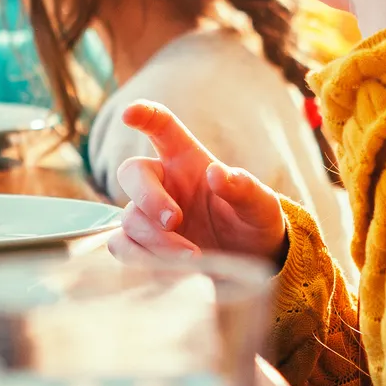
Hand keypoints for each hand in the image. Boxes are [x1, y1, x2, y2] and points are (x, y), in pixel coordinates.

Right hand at [106, 102, 286, 264]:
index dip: (144, 115)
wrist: (251, 265)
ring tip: (192, 258)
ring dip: (154, 240)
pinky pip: (123, 248)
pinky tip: (175, 272)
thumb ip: (243, 188)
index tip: (130, 114)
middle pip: (132, 173)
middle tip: (176, 221)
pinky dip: (144, 260)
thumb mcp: (261, 206)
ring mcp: (150, 216)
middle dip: (148, 198)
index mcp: (188, 160)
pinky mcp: (145, 247)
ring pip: (128, 219)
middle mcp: (163, 183)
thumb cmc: (255, 224)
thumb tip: (217, 173)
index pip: (162, 127)